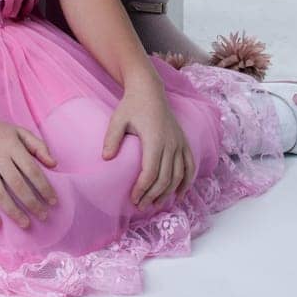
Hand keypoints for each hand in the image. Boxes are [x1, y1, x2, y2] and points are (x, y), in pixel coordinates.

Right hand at [0, 118, 58, 228]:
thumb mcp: (19, 132)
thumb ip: (38, 146)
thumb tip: (54, 164)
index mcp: (12, 146)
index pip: (31, 170)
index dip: (44, 187)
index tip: (53, 201)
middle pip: (17, 184)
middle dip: (32, 203)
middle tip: (43, 216)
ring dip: (13, 211)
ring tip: (26, 224)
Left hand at [103, 80, 196, 207]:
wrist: (149, 90)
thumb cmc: (132, 105)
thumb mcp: (118, 118)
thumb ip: (112, 138)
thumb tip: (106, 158)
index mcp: (154, 139)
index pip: (151, 172)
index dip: (143, 189)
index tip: (133, 199)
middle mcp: (170, 143)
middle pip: (165, 179)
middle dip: (153, 196)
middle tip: (141, 207)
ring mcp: (180, 143)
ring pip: (179, 176)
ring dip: (169, 193)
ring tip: (156, 204)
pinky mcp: (184, 142)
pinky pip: (190, 166)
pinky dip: (187, 183)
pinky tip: (179, 194)